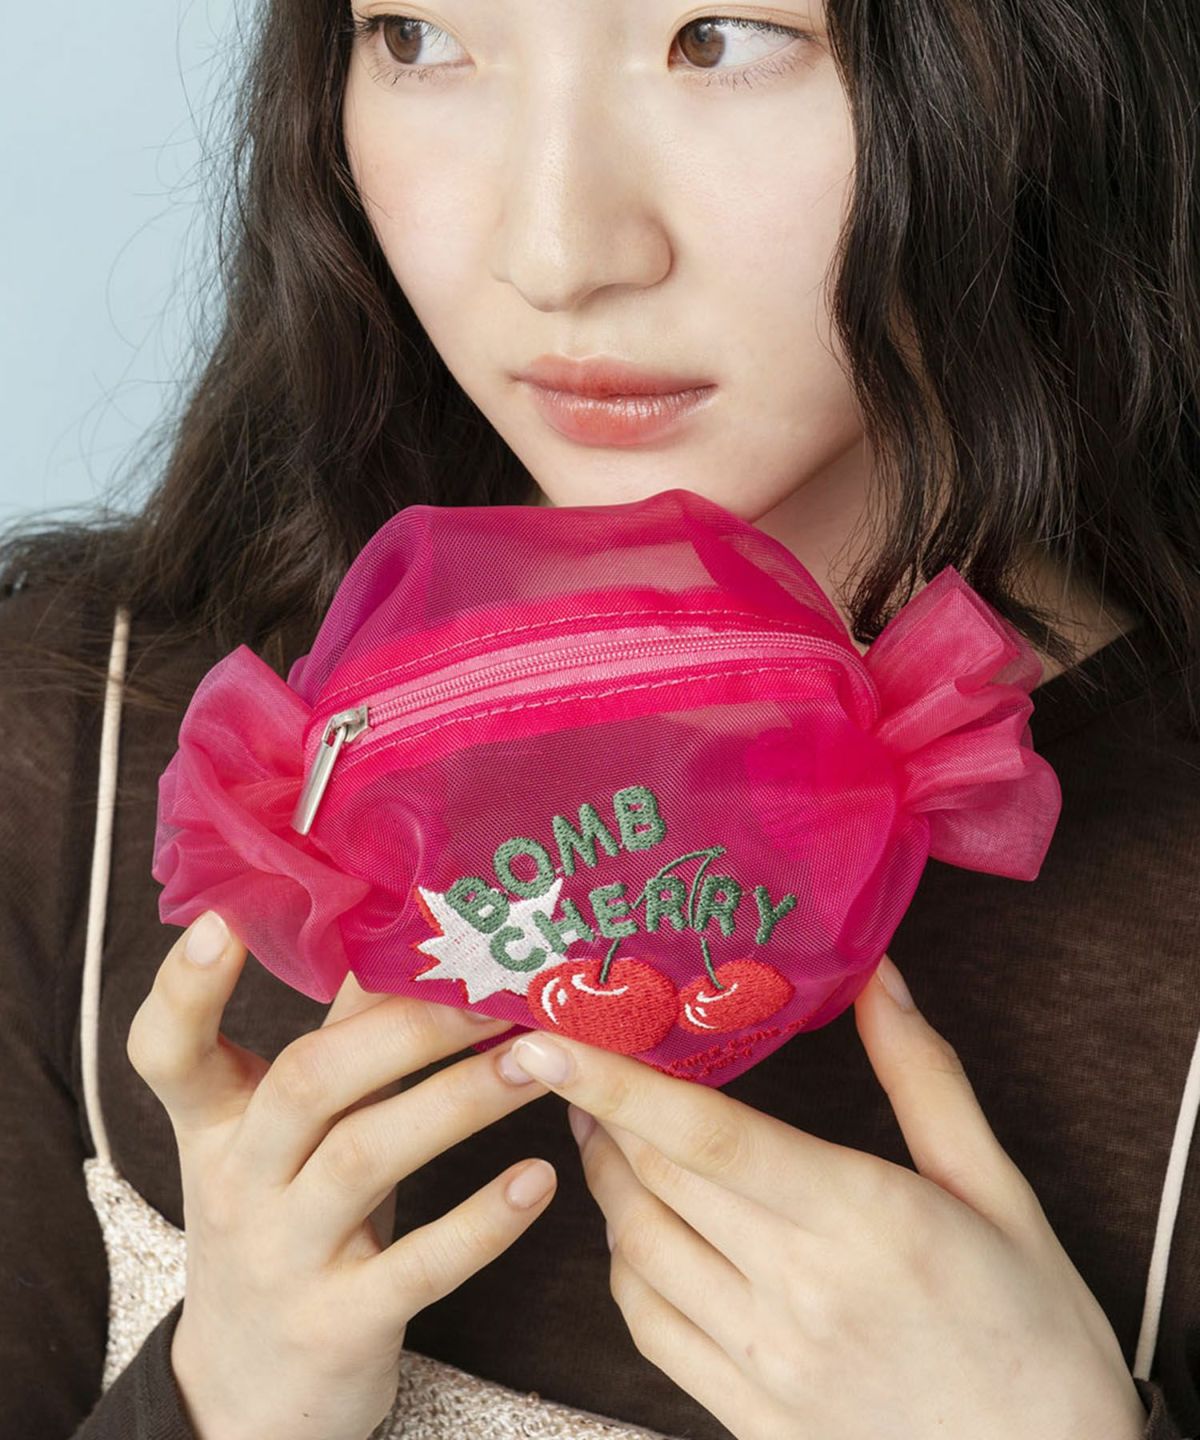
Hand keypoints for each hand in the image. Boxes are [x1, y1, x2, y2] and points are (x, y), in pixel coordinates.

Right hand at [126, 910, 555, 1439]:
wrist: (245, 1394)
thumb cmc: (282, 1225)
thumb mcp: (278, 1143)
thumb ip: (333, 1050)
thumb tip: (400, 942)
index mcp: (216, 1127)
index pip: (170, 1053)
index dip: (186, 991)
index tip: (222, 924)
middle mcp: (239, 1184)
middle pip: (306, 1083)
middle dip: (404, 1027)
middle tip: (492, 988)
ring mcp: (286, 1256)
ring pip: (367, 1157)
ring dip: (461, 1099)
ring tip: (536, 1060)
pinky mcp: (341, 1324)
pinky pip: (416, 1265)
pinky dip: (483, 1221)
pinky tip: (540, 1178)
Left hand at [500, 953, 1148, 1439]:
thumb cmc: (1036, 1331)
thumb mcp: (997, 1190)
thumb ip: (924, 1076)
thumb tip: (875, 975)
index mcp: (865, 1220)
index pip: (708, 1136)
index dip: (616, 1084)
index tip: (549, 1042)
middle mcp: (800, 1291)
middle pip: (657, 1180)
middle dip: (600, 1112)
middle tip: (580, 1062)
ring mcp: (765, 1363)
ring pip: (637, 1250)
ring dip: (603, 1179)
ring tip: (602, 1130)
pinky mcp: (747, 1415)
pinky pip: (648, 1327)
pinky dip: (623, 1263)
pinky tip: (636, 1226)